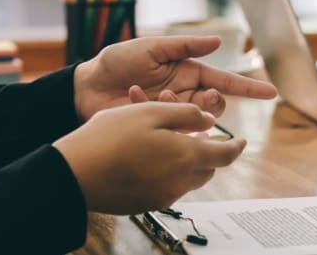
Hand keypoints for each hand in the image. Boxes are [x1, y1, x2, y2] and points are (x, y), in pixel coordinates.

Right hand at [54, 102, 246, 213]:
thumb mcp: (150, 112)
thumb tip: (210, 121)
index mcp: (187, 157)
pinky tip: (148, 159)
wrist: (73, 173)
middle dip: (209, 152)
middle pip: (208, 169)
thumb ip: (186, 115)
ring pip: (188, 179)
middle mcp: (180, 182)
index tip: (243, 141)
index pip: (225, 155)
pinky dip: (167, 173)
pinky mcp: (146, 205)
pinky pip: (168, 188)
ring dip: (187, 163)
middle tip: (196, 136)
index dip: (236, 146)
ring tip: (168, 143)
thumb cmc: (110, 137)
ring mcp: (163, 197)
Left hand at [73, 36, 277, 120]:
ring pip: (198, 119)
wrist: (87, 86)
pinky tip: (134, 97)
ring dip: (183, 108)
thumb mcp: (151, 47)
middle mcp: (185, 94)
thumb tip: (218, 41)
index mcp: (189, 73)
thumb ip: (184, 46)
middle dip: (212, 102)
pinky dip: (153, 110)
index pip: (226, 82)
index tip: (271, 92)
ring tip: (160, 95)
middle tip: (201, 97)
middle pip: (216, 105)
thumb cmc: (118, 62)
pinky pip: (171, 126)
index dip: (249, 88)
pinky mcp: (159, 128)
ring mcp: (173, 112)